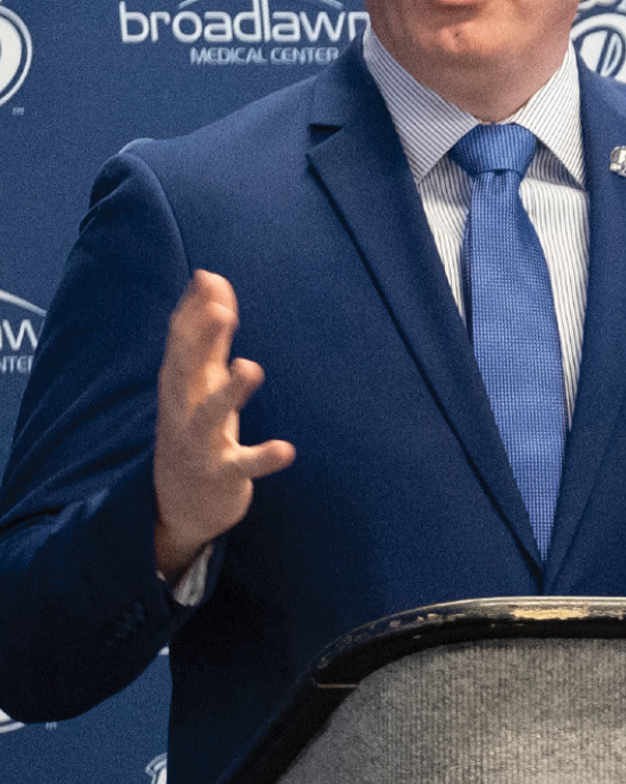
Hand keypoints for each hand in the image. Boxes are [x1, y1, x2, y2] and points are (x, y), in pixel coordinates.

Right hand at [153, 270, 294, 578]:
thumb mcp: (200, 379)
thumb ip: (209, 331)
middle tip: (221, 311)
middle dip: (201, 341)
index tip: (208, 279)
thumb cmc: (194, 427)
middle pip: (186, 371)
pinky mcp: (221, 475)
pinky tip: (287, 449)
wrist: (180, 506)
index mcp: (180, 384)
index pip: (181, 342)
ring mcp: (200, 444)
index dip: (194, 312)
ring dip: (229, 392)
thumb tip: (209, 277)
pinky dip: (262, 458)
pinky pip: (242, 467)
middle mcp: (182, 411)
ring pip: (210, 416)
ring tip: (251, 366)